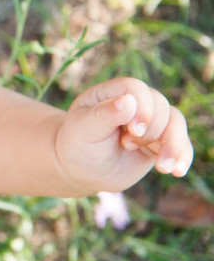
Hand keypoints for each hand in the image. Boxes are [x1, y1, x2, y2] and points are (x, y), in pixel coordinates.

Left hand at [57, 78, 191, 193]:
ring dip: (174, 145)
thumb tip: (129, 100)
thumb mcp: (84, 128)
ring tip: (163, 167)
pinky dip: (183, 156)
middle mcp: (135, 102)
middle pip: (159, 106)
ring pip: (175, 123)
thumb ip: (105, 114)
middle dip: (152, 129)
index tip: (136, 130)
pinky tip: (178, 171)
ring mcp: (151, 121)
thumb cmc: (78, 144)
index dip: (142, 107)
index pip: (136, 89)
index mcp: (112, 92)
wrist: (83, 168)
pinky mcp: (160, 141)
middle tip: (128, 146)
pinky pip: (181, 143)